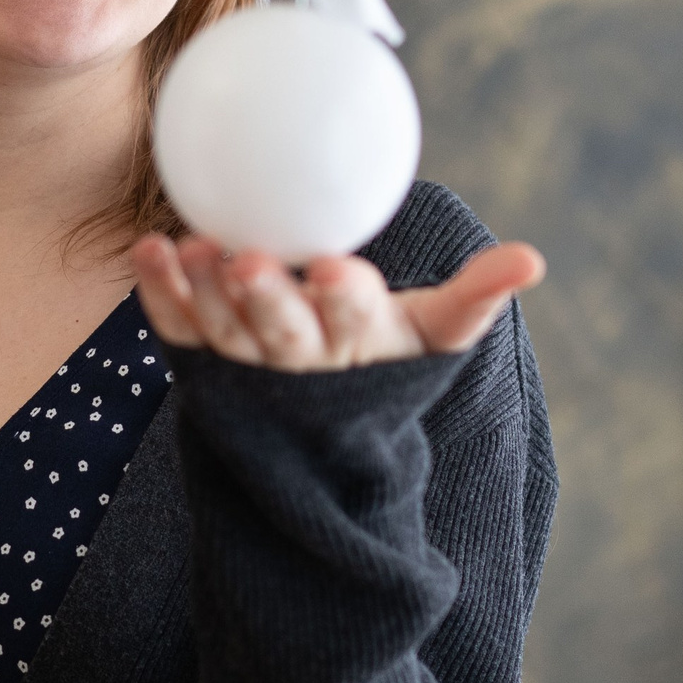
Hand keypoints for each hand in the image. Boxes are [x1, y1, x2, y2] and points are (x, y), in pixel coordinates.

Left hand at [130, 233, 544, 370]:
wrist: (316, 434)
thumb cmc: (382, 360)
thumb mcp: (434, 337)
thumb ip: (476, 296)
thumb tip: (534, 260)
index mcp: (358, 346)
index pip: (354, 321)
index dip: (345, 299)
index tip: (334, 269)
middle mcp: (298, 362)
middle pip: (281, 331)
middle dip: (265, 299)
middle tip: (248, 261)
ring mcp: (244, 364)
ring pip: (223, 330)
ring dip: (203, 291)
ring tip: (190, 248)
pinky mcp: (202, 361)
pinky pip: (176, 329)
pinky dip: (158, 294)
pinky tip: (148, 249)